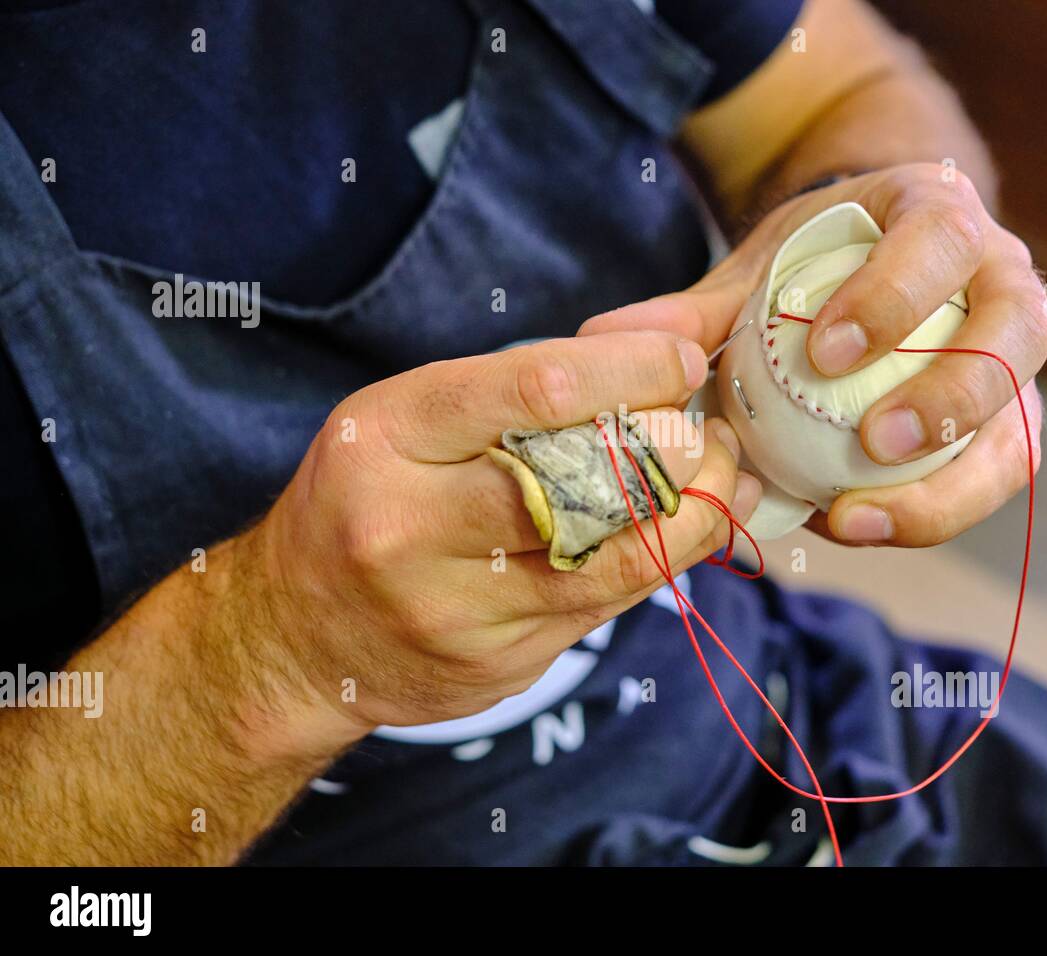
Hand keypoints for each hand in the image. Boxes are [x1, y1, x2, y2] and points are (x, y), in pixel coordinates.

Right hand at [258, 331, 759, 730]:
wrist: (295, 639)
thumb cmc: (362, 500)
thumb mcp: (401, 421)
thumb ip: (509, 396)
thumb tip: (649, 365)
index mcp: (388, 439)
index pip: (536, 388)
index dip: (633, 370)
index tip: (681, 362)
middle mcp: (415, 527)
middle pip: (584, 483)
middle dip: (675, 450)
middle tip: (708, 429)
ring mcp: (457, 610)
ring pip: (614, 560)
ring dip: (693, 514)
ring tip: (723, 476)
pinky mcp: (497, 665)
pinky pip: (604, 608)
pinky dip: (661, 561)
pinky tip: (688, 528)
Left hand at [580, 164, 1046, 546]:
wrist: (878, 256)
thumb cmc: (821, 261)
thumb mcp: (762, 268)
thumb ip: (696, 310)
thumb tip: (604, 344)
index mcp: (937, 213)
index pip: (941, 241)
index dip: (893, 297)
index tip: (821, 353)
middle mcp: (1000, 277)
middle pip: (1019, 330)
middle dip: (950, 393)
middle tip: (870, 441)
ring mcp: (1013, 355)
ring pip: (1021, 422)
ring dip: (950, 480)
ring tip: (856, 515)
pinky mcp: (1008, 418)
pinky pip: (996, 475)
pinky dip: (931, 509)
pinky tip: (852, 524)